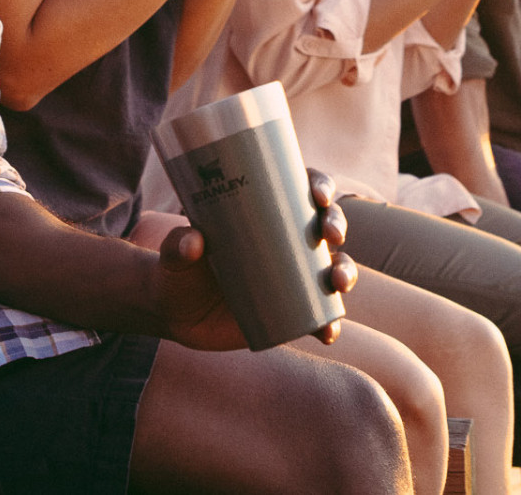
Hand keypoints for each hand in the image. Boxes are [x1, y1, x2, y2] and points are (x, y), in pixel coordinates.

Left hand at [152, 167, 356, 350]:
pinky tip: (328, 334)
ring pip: (333, 268)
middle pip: (325, 224)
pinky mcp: (290, 311)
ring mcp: (292, 276)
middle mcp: (287, 240)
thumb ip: (178, 245)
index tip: (319, 195)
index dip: (320, 186)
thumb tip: (193, 241)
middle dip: (337, 225)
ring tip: (338, 283)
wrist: (176, 314)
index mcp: (266, 212)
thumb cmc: (178, 270)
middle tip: (331, 235)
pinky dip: (329, 325)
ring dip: (345, 272)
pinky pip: (320, 317)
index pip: (301, 189)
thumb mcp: (174, 254)